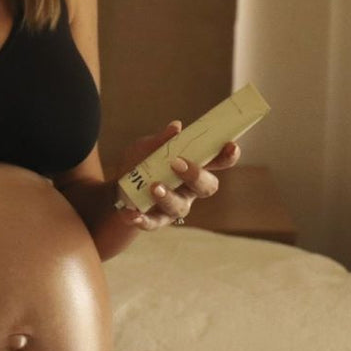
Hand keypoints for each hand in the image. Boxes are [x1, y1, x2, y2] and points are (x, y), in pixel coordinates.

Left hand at [114, 121, 240, 231]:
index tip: (231, 146)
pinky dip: (143, 219)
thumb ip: (161, 140)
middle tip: (177, 164)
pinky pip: (153, 223)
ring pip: (180, 207)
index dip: (228, 156)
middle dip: (196, 176)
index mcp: (194, 167)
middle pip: (206, 187)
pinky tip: (131, 214)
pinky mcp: (156, 220)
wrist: (119, 188)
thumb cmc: (140, 163)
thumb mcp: (146, 147)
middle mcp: (190, 189)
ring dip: (168, 196)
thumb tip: (175, 127)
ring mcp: (175, 206)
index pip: (217, 162)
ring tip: (153, 187)